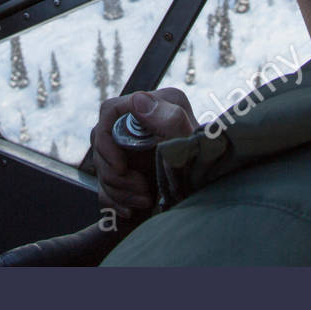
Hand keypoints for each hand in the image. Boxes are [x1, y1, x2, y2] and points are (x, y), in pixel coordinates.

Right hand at [90, 87, 196, 217]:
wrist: (209, 197)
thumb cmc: (205, 167)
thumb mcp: (189, 144)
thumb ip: (170, 119)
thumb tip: (138, 100)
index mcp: (155, 105)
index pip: (110, 110)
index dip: (106, 139)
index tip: (120, 167)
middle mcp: (140, 121)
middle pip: (101, 140)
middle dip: (114, 172)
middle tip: (140, 188)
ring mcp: (131, 145)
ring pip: (101, 165)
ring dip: (119, 189)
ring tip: (145, 200)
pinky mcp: (127, 169)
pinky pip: (104, 183)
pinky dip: (115, 200)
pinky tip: (131, 210)